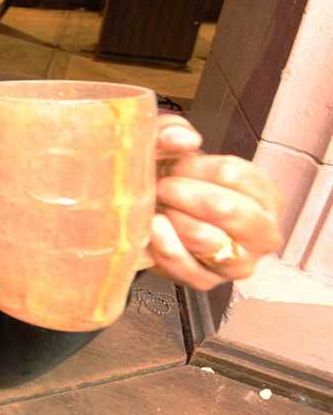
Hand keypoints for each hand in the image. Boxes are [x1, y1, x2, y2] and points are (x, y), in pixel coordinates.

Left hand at [140, 115, 282, 290]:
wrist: (152, 217)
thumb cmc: (173, 181)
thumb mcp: (171, 148)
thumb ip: (172, 133)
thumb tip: (185, 139)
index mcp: (262, 195)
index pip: (234, 174)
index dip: (195, 168)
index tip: (174, 166)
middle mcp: (261, 232)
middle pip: (226, 209)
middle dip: (183, 194)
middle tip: (161, 187)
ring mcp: (237, 262)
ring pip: (207, 239)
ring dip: (173, 219)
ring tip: (158, 208)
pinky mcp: (207, 282)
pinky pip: (186, 267)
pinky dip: (164, 246)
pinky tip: (154, 229)